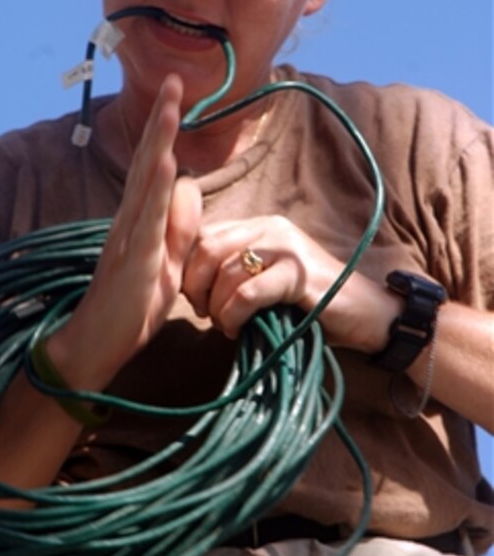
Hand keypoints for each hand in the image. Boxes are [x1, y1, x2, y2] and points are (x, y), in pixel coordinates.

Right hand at [51, 74, 202, 387]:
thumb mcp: (167, 261)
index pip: (154, 166)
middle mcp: (130, 218)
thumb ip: (179, 226)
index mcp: (140, 219)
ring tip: (169, 106)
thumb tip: (191, 184)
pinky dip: (156, 189)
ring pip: (145, 180)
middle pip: (147, 160)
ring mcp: (128, 236)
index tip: (176, 96)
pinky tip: (166, 163)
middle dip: (161, 120)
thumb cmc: (132, 305)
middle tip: (174, 80)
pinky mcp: (133, 259)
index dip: (164, 131)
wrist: (98, 344)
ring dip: (159, 141)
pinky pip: (147, 219)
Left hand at [183, 215, 394, 350]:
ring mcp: (286, 247)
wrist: (369, 316)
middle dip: (195, 286)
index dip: (188, 267)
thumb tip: (187, 287)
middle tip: (204, 313)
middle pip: (206, 247)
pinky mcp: (298, 273)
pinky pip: (248, 293)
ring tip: (226, 326)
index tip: (194, 298)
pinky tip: (238, 329)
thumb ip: (234, 274)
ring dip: (216, 307)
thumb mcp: (267, 281)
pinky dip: (234, 315)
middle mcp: (270, 228)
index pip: (203, 233)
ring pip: (224, 272)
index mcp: (260, 226)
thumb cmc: (312, 305)